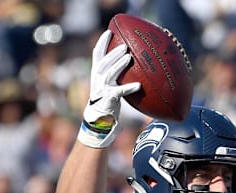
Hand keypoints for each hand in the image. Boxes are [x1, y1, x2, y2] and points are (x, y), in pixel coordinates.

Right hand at [78, 30, 140, 148]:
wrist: (99, 119)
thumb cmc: (108, 99)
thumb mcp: (110, 84)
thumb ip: (117, 74)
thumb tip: (135, 64)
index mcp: (97, 73)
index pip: (97, 54)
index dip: (102, 42)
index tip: (109, 31)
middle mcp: (98, 79)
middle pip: (103, 62)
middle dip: (113, 52)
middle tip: (124, 46)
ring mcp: (102, 88)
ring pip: (109, 73)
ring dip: (119, 65)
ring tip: (128, 58)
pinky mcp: (108, 99)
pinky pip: (119, 92)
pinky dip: (128, 88)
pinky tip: (138, 86)